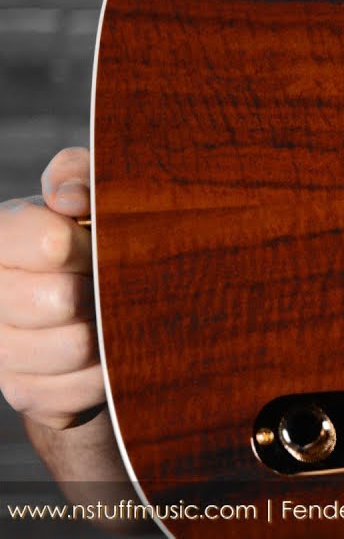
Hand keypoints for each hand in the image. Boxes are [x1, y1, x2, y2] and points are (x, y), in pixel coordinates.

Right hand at [0, 147, 103, 428]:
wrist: (100, 303)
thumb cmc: (97, 234)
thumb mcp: (95, 190)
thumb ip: (80, 174)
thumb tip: (68, 199)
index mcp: (1, 237)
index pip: (50, 243)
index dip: (91, 246)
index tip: (99, 243)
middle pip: (62, 300)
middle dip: (101, 290)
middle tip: (110, 283)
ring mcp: (0, 348)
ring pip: (74, 347)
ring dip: (108, 333)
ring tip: (110, 316)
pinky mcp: (24, 391)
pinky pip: (77, 389)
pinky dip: (105, 373)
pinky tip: (106, 353)